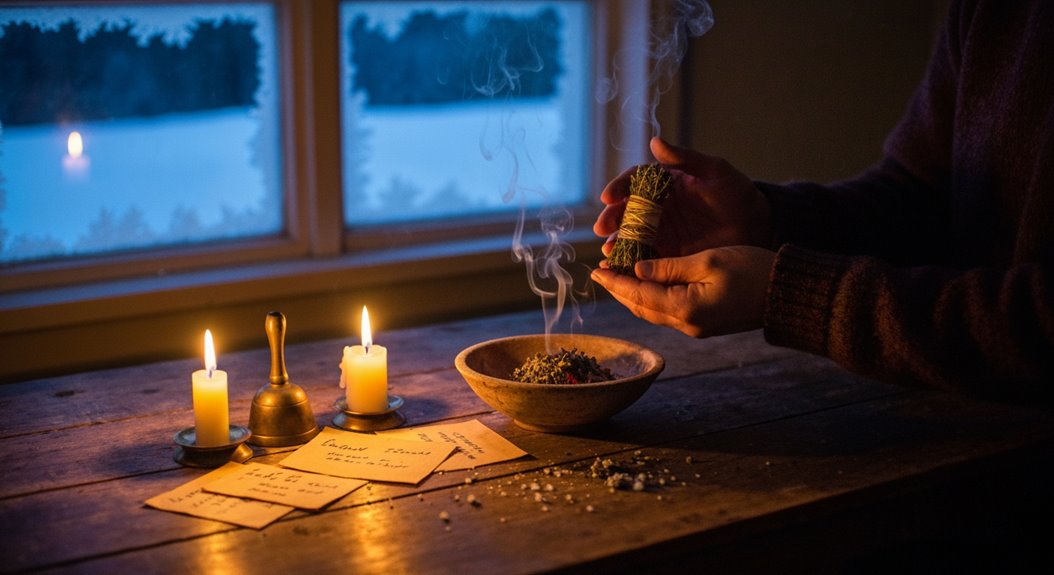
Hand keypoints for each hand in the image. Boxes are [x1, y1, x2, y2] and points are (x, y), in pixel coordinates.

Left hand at [591, 246, 775, 337]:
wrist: (787, 295)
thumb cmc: (753, 271)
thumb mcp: (709, 260)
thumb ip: (670, 266)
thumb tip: (638, 269)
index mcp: (685, 308)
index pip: (638, 294)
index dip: (615, 281)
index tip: (596, 271)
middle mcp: (686, 324)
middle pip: (641, 307)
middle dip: (619, 290)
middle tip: (600, 273)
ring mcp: (695, 327)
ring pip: (653, 312)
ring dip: (633, 296)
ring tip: (617, 278)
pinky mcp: (704, 324)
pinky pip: (667, 313)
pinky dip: (651, 299)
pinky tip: (646, 286)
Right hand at [593, 137, 771, 256]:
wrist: (756, 224)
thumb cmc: (736, 192)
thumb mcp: (714, 170)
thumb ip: (685, 157)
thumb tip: (655, 141)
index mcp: (664, 183)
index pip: (634, 182)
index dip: (619, 188)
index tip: (608, 196)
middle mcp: (658, 207)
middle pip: (627, 211)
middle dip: (612, 219)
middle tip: (602, 227)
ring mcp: (662, 231)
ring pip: (632, 236)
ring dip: (617, 242)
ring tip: (609, 249)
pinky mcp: (669, 253)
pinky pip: (646, 257)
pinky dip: (632, 262)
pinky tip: (622, 267)